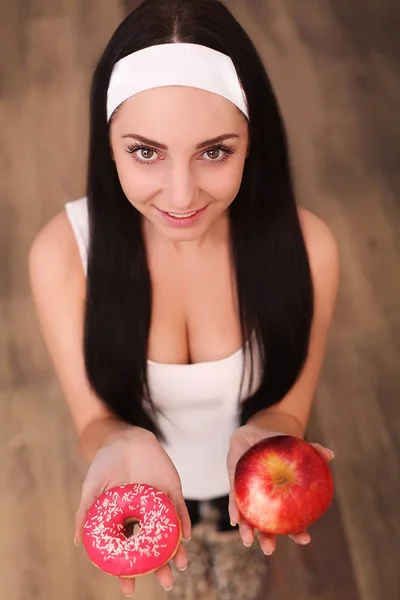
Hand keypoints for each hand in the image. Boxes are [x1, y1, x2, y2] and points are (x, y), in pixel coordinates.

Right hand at [75, 427, 190, 596]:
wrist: (122, 437)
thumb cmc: (105, 464)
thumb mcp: (91, 489)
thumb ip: (86, 513)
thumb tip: (79, 543)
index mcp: (124, 519)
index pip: (128, 549)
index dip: (128, 569)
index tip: (129, 588)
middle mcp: (143, 515)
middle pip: (153, 545)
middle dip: (160, 566)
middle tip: (166, 583)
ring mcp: (159, 503)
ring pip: (170, 531)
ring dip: (177, 549)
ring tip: (180, 566)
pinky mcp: (172, 489)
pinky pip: (180, 508)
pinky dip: (184, 522)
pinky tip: (186, 536)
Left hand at [226, 424, 333, 554]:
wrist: (253, 433)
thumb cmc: (278, 445)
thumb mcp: (295, 448)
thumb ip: (312, 451)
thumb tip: (330, 454)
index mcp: (283, 498)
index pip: (292, 520)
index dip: (298, 531)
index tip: (305, 539)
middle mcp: (266, 502)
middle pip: (268, 526)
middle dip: (268, 540)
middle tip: (270, 550)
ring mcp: (250, 496)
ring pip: (248, 517)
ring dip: (248, 530)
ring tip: (248, 541)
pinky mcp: (234, 485)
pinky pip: (234, 500)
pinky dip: (234, 509)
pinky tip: (235, 519)